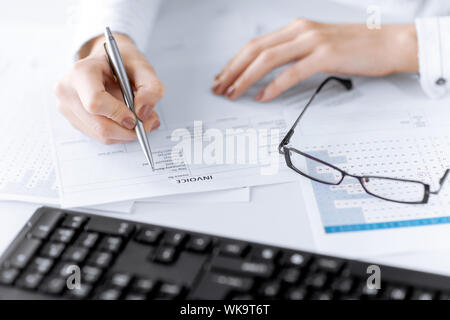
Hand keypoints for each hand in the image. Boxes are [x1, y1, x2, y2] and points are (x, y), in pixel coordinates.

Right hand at [55, 34, 163, 143]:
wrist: (106, 60)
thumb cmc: (122, 62)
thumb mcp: (143, 68)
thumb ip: (151, 89)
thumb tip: (142, 113)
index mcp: (81, 72)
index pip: (95, 102)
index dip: (119, 114)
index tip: (136, 116)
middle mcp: (68, 91)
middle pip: (100, 126)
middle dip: (129, 130)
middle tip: (147, 123)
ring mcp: (67, 108)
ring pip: (101, 135)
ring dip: (126, 132)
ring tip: (139, 118)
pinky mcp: (74, 120)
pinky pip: (100, 136)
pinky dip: (119, 133)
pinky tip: (125, 119)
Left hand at [213, 19, 417, 101]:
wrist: (389, 44)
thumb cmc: (355, 48)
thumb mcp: (318, 46)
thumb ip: (295, 54)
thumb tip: (270, 73)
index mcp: (296, 28)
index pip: (256, 45)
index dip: (235, 62)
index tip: (224, 77)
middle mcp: (300, 31)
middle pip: (255, 50)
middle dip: (232, 70)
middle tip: (220, 87)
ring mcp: (312, 42)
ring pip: (267, 59)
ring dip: (246, 78)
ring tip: (234, 92)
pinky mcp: (325, 56)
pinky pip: (291, 72)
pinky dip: (273, 86)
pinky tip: (263, 97)